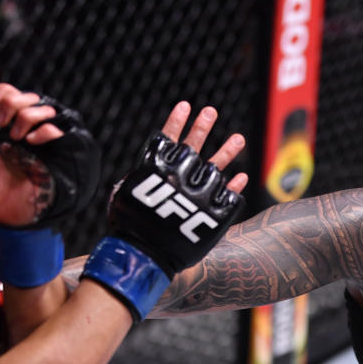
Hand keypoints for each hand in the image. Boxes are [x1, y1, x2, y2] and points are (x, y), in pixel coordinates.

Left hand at [0, 83, 99, 226]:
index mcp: (9, 129)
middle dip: (12, 104)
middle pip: (28, 96)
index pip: (12, 94)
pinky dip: (44, 130)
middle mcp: (29, 131)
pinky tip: (31, 142)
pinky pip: (57, 129)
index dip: (2, 92)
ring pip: (45, 108)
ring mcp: (45, 142)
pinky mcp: (58, 154)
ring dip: (27, 117)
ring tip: (16, 138)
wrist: (6, 218)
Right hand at [81, 101, 246, 320]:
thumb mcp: (122, 199)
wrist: (144, 258)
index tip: (186, 105)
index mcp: (156, 171)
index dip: (176, 122)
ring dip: (227, 151)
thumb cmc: (128, 230)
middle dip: (202, 128)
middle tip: (211, 112)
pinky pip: (228, 196)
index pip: (167, 140)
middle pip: (194, 148)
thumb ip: (132, 183)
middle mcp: (179, 178)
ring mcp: (199, 194)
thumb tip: (134, 176)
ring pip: (217, 168)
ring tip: (238, 139)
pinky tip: (241, 177)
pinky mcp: (213, 213)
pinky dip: (234, 186)